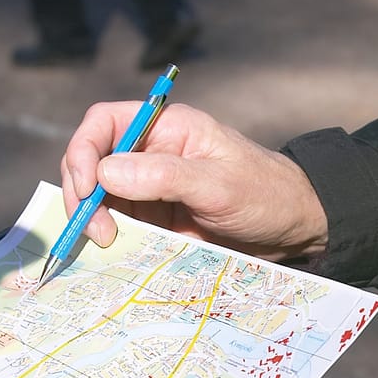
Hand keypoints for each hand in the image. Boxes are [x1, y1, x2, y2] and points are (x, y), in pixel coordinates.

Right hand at [59, 101, 327, 260]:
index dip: (83, 151)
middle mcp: (152, 153)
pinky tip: (115, 253)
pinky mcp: (157, 219)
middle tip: (97, 231)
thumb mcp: (218, 184)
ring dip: (95, 220)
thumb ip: (163, 177)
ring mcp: (152, 188)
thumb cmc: (265, 195)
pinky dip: (112, 238)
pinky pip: (122, 225)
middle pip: (92, 164)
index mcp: (166, 128)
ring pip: (102, 199)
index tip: (86, 186)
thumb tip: (104, 173)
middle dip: (84, 194)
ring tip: (107, 244)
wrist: (295, 230)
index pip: (103, 124)